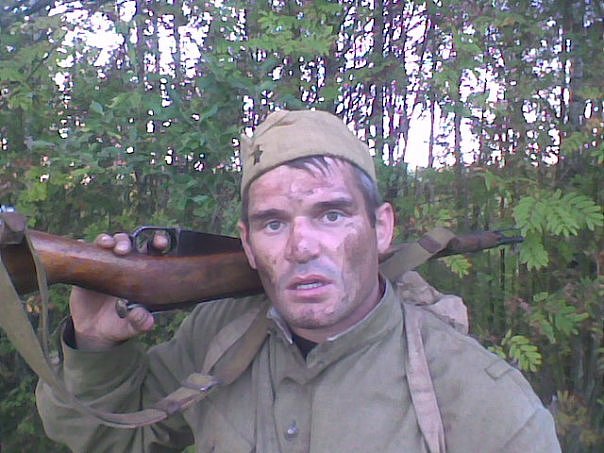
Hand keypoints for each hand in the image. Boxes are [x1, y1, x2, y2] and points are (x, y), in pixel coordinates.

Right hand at [70, 232, 168, 350]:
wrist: (94, 332)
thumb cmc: (120, 324)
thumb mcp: (132, 326)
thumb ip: (141, 322)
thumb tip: (146, 320)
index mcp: (142, 272)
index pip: (152, 251)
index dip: (158, 242)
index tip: (160, 243)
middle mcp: (124, 264)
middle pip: (128, 242)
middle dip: (126, 241)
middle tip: (123, 250)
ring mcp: (105, 264)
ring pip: (107, 243)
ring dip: (107, 239)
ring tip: (106, 246)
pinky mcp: (86, 268)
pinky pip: (85, 251)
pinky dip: (84, 245)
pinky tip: (84, 244)